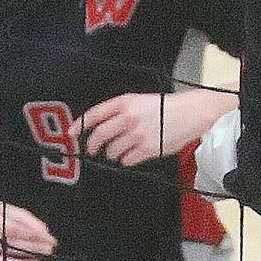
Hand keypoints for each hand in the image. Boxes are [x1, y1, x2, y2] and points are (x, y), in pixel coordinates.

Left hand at [73, 90, 225, 167]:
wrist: (189, 114)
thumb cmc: (164, 107)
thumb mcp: (138, 100)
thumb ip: (118, 110)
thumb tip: (99, 124)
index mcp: (124, 103)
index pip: (94, 114)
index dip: (80, 125)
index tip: (71, 133)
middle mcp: (127, 118)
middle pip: (99, 135)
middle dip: (91, 145)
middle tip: (91, 149)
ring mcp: (137, 135)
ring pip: (112, 150)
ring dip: (110, 154)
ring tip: (115, 152)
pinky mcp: (147, 149)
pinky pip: (126, 160)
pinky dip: (125, 160)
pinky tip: (129, 156)